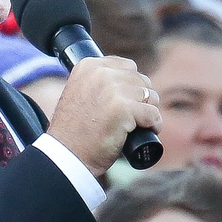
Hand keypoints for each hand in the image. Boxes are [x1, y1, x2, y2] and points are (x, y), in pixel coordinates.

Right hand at [45, 56, 159, 177]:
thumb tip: (131, 80)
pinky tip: (146, 132)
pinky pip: (153, 114)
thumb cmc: (75, 131)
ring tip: (137, 126)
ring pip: (150, 96)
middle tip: (133, 118)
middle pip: (141, 80)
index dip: (132, 86)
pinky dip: (153, 125)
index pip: (127, 66)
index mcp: (88, 66)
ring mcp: (112, 90)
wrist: (67, 155)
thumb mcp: (80, 94)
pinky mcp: (123, 108)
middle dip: (142, 99)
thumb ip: (99, 82)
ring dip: (149, 112)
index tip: (127, 103)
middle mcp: (100, 73)